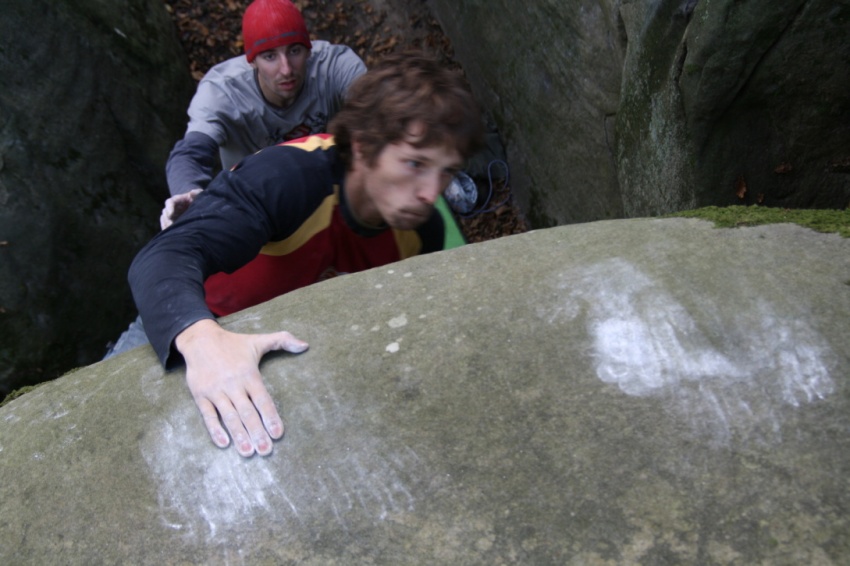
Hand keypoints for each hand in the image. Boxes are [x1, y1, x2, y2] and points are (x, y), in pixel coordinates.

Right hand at [160, 188, 203, 229]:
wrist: (197, 205)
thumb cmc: (197, 198)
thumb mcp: (198, 194)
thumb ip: (196, 193)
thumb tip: (192, 192)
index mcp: (176, 200)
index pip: (169, 202)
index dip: (169, 208)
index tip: (170, 214)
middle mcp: (171, 207)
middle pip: (165, 213)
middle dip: (167, 220)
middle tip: (171, 226)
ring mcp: (171, 216)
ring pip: (165, 220)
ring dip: (167, 226)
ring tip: (171, 232)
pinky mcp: (172, 222)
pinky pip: (167, 226)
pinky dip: (168, 230)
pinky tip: (171, 235)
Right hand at [175, 319, 309, 456]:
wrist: (199, 339)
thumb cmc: (233, 343)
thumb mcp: (258, 340)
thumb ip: (283, 341)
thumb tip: (305, 345)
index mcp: (249, 374)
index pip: (262, 399)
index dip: (270, 416)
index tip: (277, 433)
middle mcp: (233, 385)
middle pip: (247, 412)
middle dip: (257, 432)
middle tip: (265, 450)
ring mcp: (216, 391)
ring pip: (229, 416)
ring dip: (239, 435)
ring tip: (248, 451)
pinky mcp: (200, 395)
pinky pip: (208, 415)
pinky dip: (215, 430)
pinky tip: (224, 443)